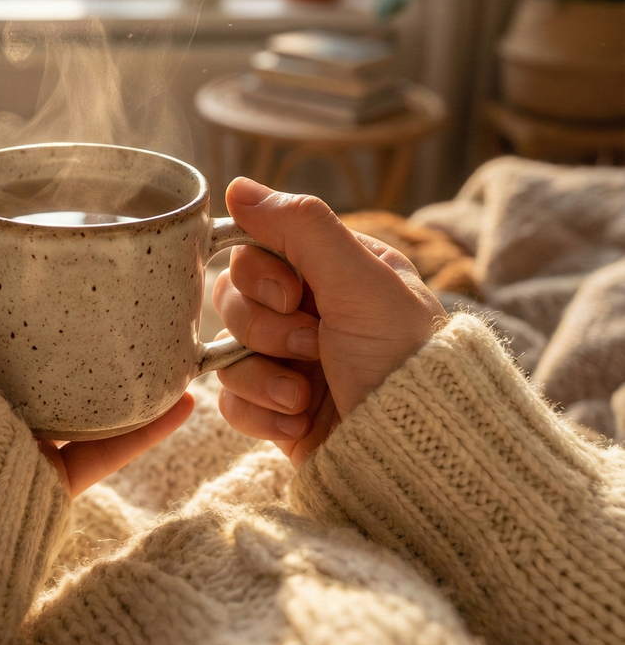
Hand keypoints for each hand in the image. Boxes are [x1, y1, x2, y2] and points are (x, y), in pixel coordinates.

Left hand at [0, 179, 193, 495]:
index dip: (30, 274)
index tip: (70, 241)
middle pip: (52, 351)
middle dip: (92, 323)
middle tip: (134, 285)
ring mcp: (21, 439)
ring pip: (88, 400)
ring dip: (131, 374)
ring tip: (171, 338)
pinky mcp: (47, 480)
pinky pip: (106, 449)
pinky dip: (144, 427)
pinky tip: (182, 398)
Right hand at [213, 178, 443, 467]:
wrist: (418, 458)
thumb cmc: (403, 361)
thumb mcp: (360, 280)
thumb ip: (299, 226)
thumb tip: (236, 186)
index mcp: (335, 271)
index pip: (255, 249)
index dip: (260, 274)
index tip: (294, 294)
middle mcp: (311, 312)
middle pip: (231, 299)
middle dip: (267, 329)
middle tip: (313, 347)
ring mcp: (291, 364)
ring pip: (226, 351)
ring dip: (263, 376)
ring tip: (306, 397)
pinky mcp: (277, 411)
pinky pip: (229, 402)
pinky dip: (259, 415)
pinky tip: (299, 424)